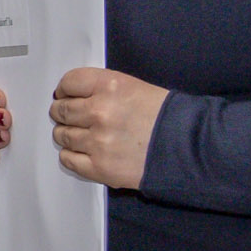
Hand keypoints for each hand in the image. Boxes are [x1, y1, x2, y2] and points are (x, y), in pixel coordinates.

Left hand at [48, 67, 166, 189]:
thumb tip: (73, 95)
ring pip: (61, 135)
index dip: (66, 90)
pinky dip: (72, 155)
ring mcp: (97, 142)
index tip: (67, 95)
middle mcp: (99, 112)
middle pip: (60, 110)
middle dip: (63, 112)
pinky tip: (84, 151)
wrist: (190, 148)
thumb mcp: (135, 88)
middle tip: (73, 116)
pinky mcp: (99, 167)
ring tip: (83, 134)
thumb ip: (102, 89)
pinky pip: (68, 159)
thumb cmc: (166, 116)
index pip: (69, 83)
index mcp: (109, 86)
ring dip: (68, 134)